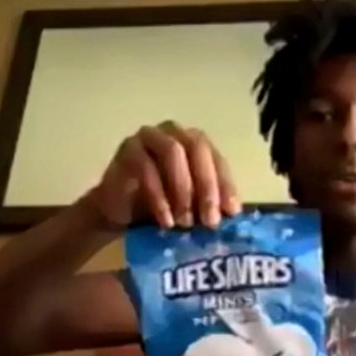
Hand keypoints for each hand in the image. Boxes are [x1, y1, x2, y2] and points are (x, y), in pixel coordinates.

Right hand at [87, 122, 240, 228]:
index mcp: (196, 144)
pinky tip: (166, 220)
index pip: (217, 159)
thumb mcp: (192, 206)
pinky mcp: (128, 150)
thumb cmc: (162, 206)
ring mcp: (149, 137)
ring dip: (183, 189)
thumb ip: (211, 204)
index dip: (226, 185)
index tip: (231, 213)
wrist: (122, 212)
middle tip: (209, 221)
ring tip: (185, 222)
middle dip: (207, 185)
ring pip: (172, 152)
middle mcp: (175, 133)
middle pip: (197, 148)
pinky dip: (159, 197)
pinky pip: (145, 167)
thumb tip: (233, 214)